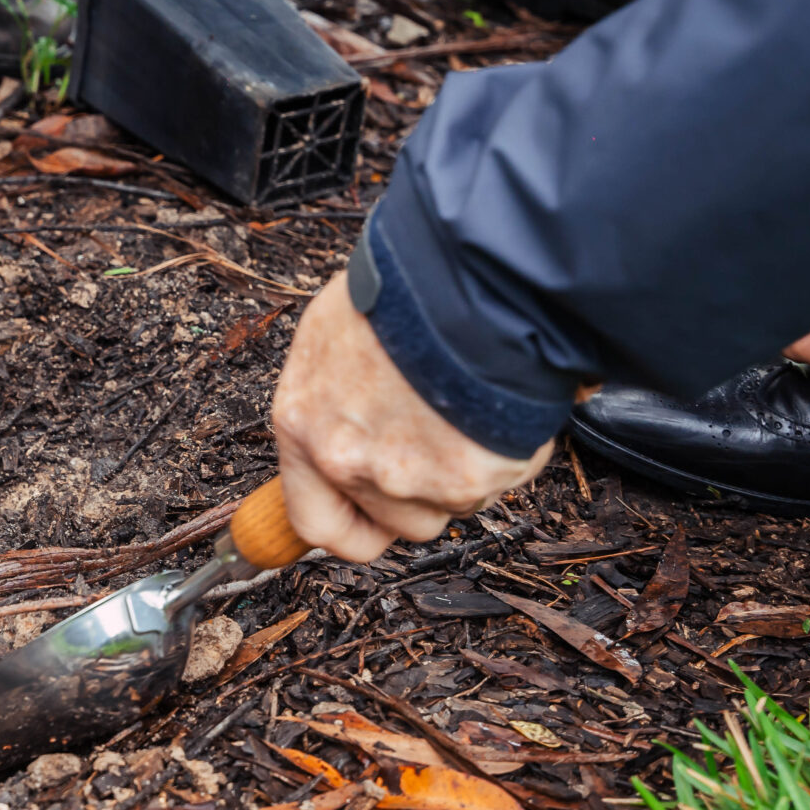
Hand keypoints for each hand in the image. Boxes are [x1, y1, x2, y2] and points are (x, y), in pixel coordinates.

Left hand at [270, 271, 554, 561]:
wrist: (466, 279)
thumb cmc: (401, 290)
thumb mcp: (334, 333)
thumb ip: (333, 399)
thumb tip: (344, 422)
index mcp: (302, 425)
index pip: (314, 523)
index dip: (350, 529)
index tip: (370, 524)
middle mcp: (347, 462)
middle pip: (396, 521)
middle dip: (423, 495)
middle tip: (440, 443)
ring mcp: (406, 478)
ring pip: (448, 507)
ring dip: (464, 475)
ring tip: (468, 412)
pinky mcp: (466, 480)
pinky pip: (495, 483)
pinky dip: (506, 454)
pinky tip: (499, 406)